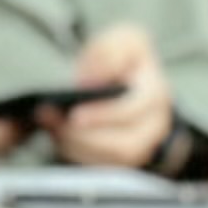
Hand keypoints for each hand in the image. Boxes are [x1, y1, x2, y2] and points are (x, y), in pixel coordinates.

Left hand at [59, 20, 178, 175]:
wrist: (127, 80)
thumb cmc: (124, 59)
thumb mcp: (123, 39)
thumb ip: (110, 51)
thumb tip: (93, 79)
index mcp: (156, 94)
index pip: (135, 110)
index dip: (105, 115)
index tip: (75, 115)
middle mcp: (155, 125)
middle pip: (126, 145)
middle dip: (84, 137)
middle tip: (52, 122)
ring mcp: (143, 145)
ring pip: (113, 161)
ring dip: (77, 147)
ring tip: (51, 127)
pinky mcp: (125, 158)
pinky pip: (102, 167)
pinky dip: (76, 154)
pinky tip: (57, 137)